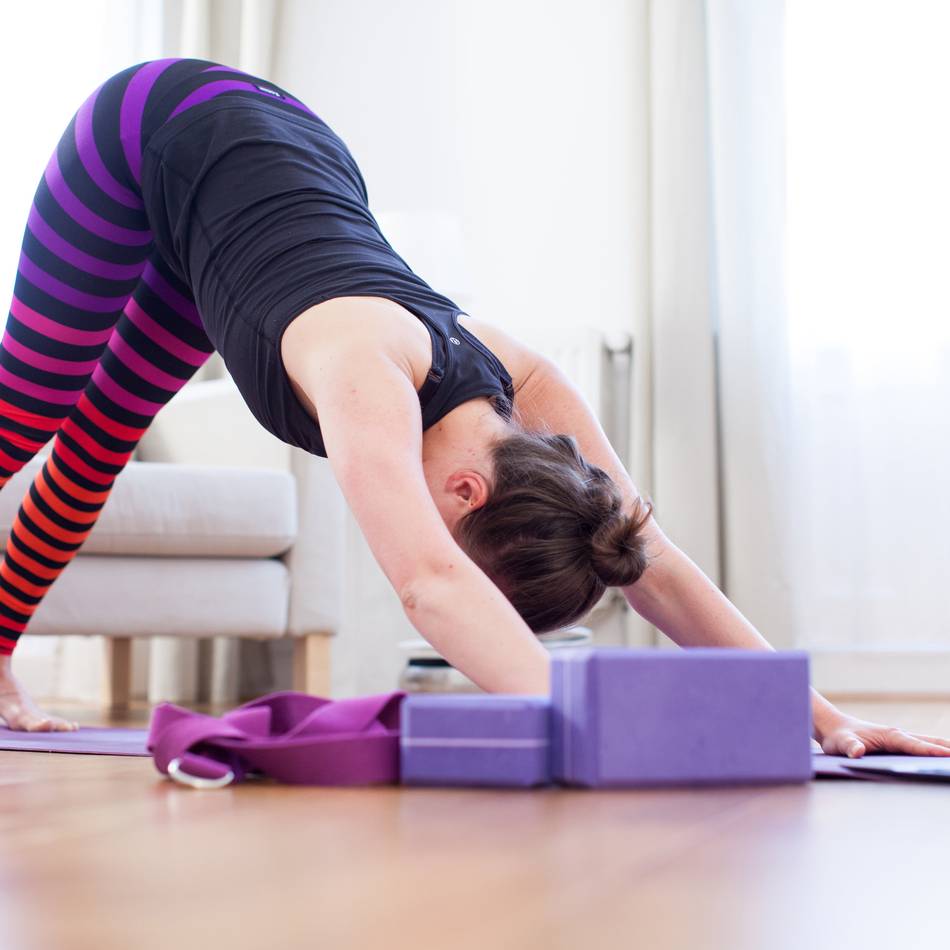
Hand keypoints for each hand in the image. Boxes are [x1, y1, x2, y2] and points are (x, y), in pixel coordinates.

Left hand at [817, 713, 949, 758]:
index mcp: (890, 736)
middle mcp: (899, 736)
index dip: (932, 752)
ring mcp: (901, 740)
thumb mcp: (840, 743)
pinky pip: (923, 748)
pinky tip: (944, 762)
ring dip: (945, 750)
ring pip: (929, 743)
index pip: (915, 745)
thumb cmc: (839, 737)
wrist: (835, 727)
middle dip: (947, 751)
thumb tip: (857, 752)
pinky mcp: (900, 745)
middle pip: (930, 742)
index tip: (948, 757)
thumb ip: (849, 747)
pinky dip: (937, 752)